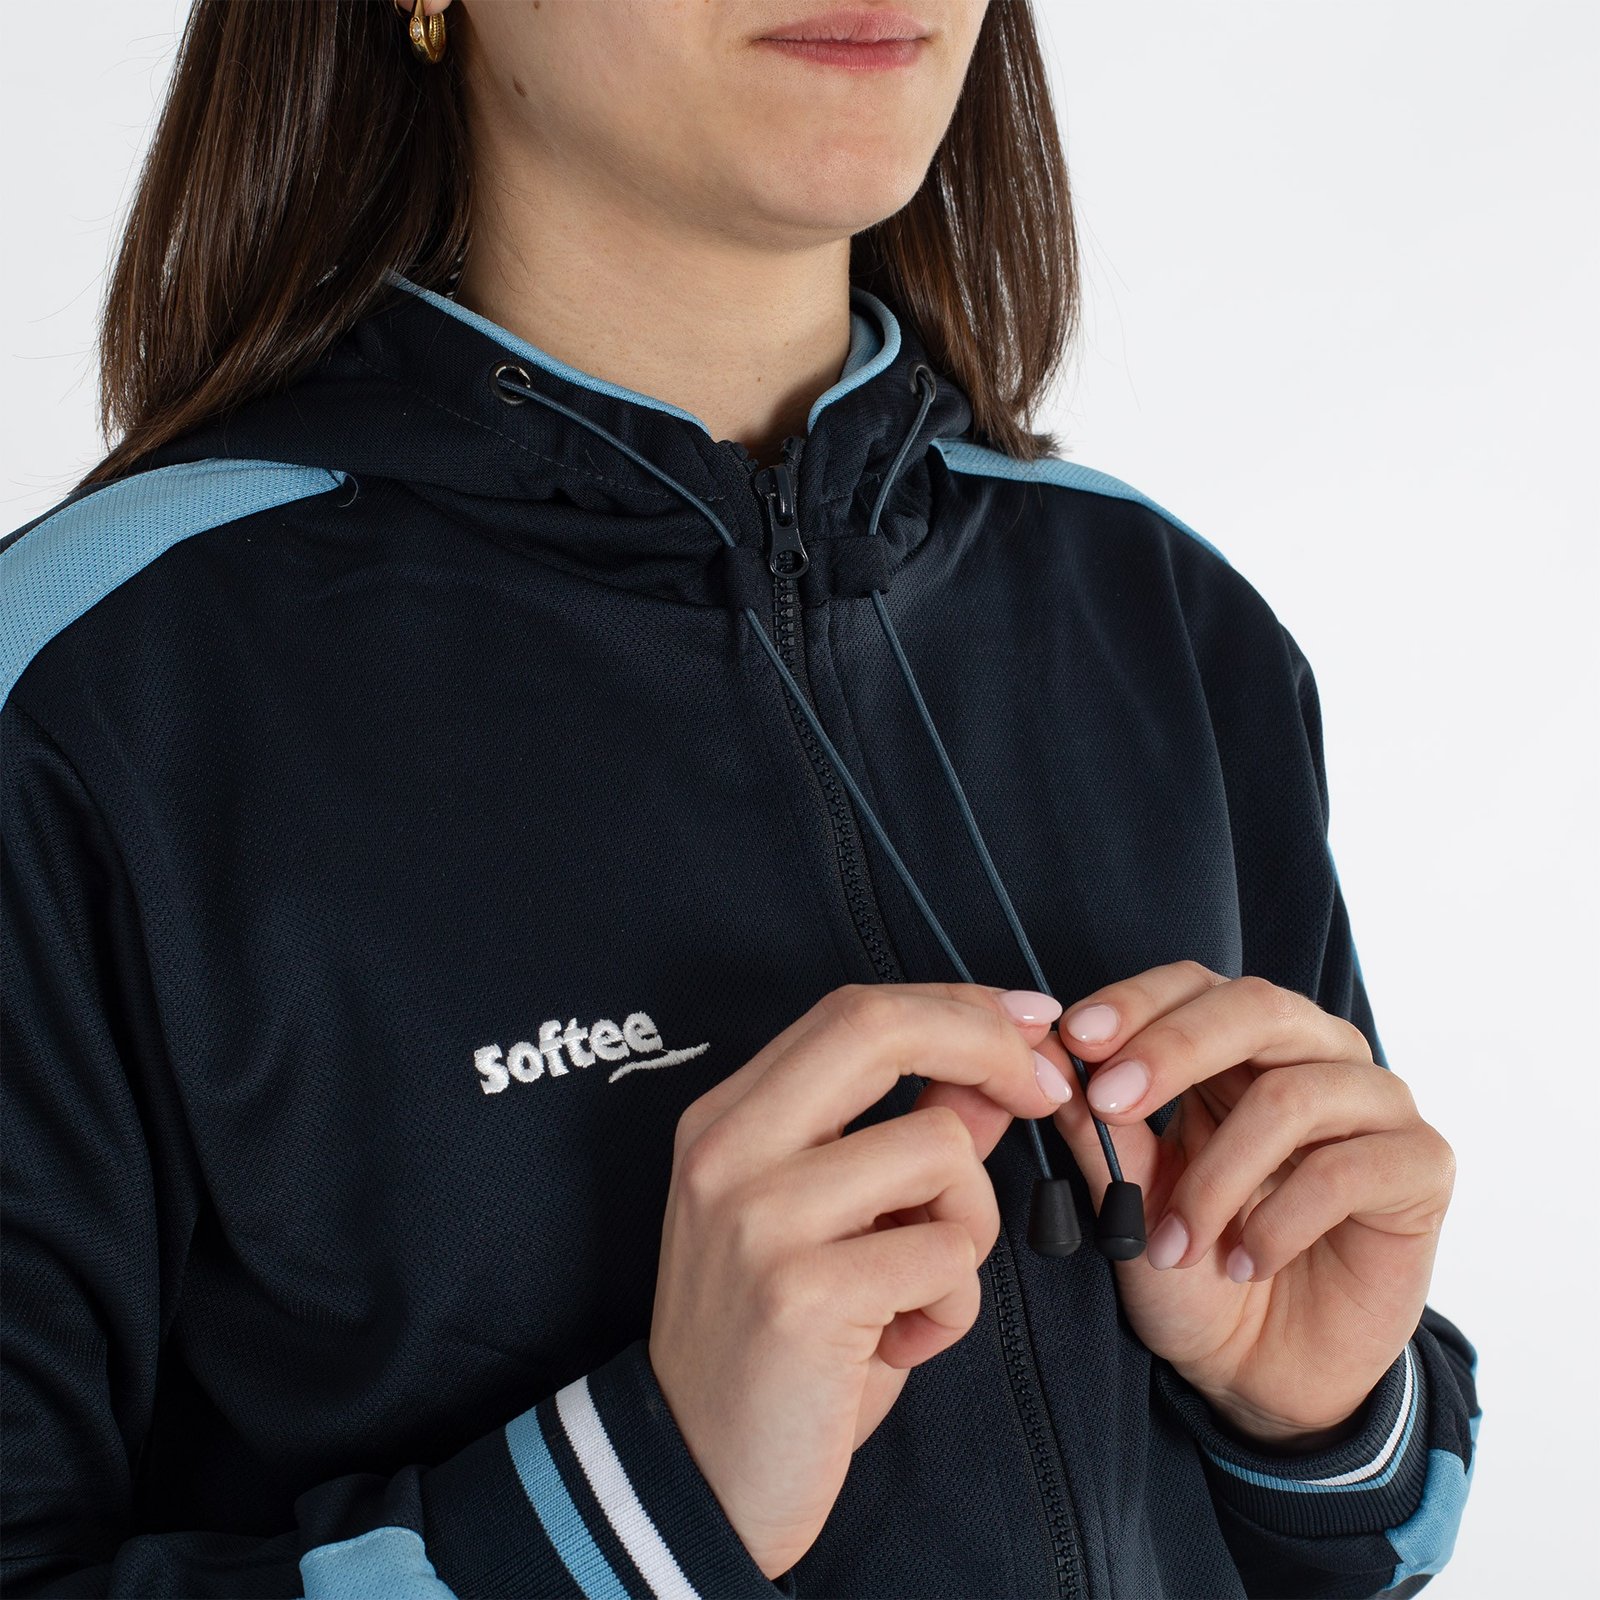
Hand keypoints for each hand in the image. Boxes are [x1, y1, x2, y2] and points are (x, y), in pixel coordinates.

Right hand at [649, 982, 1073, 1578]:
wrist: (697, 1477)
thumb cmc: (779, 1346)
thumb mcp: (836, 1226)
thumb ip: (904, 1139)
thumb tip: (997, 1075)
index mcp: (727, 1119)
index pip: (853, 1010)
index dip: (957, 1006)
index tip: (1029, 1024)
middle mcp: (727, 1150)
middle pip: (879, 1028)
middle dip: (989, 1047)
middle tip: (1047, 1093)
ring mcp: (756, 1217)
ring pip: (941, 1151)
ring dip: (969, 1226)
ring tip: (918, 1292)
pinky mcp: (798, 1294)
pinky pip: (946, 1256)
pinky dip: (952, 1307)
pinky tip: (897, 1345)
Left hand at [1042, 961, 1455, 1448]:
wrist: (1262, 1372)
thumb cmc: (1194, 1269)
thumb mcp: (1129, 1198)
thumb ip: (1100, 1128)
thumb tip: (1054, 1060)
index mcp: (1241, 1046)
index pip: (1196, 984)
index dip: (1137, 1002)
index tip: (1076, 1040)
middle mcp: (1316, 1054)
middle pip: (1257, 1007)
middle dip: (1173, 1050)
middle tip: (1111, 1103)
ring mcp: (1377, 1104)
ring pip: (1294, 1096)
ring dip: (1218, 1177)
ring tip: (1176, 1243)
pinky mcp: (1422, 1165)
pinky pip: (1345, 1170)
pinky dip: (1279, 1222)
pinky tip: (1248, 1262)